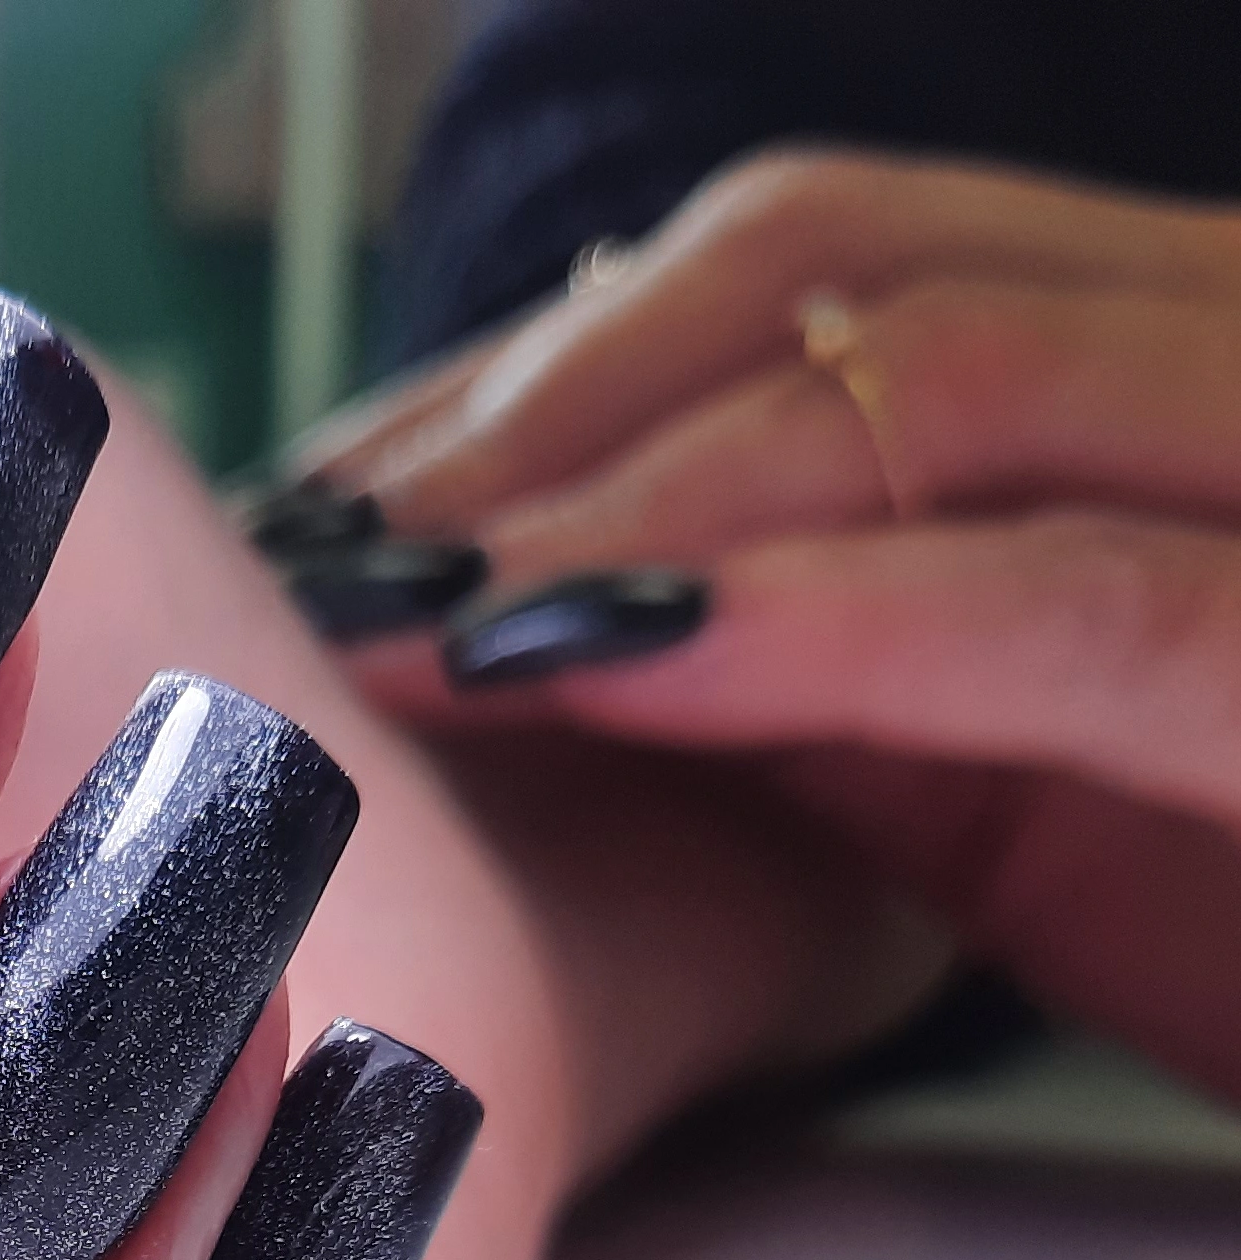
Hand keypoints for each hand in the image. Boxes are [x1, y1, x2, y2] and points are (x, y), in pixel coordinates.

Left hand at [306, 149, 1240, 1107]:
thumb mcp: (1020, 769)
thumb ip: (839, 660)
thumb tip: (572, 616)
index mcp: (1174, 359)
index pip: (831, 258)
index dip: (552, 363)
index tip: (350, 497)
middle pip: (850, 270)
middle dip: (544, 408)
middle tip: (334, 560)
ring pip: (951, 390)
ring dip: (630, 495)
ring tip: (410, 614)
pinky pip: (1078, 607)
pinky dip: (826, 627)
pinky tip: (611, 667)